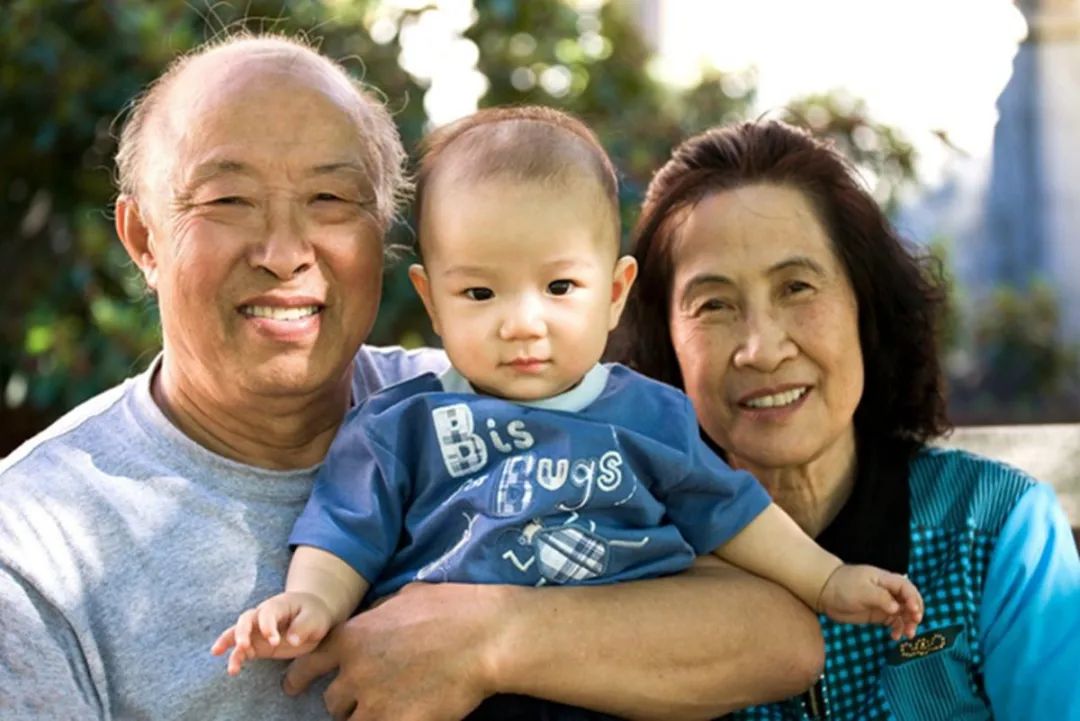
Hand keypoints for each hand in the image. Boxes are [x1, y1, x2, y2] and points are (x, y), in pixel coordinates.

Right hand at [211, 592, 334, 674]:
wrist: (310, 617)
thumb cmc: (313, 614)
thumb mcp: (315, 618)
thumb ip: (304, 627)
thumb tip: (291, 641)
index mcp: (278, 605)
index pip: (268, 613)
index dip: (268, 626)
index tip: (274, 641)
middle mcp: (263, 615)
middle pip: (246, 619)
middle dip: (242, 632)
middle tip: (244, 646)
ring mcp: (257, 630)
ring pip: (237, 633)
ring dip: (229, 644)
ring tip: (225, 660)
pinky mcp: (256, 644)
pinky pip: (241, 650)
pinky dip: (236, 658)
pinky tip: (233, 670)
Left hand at [283, 582, 505, 720]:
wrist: (484, 637)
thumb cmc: (450, 610)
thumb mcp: (403, 599)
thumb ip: (377, 616)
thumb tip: (371, 622)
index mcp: (352, 638)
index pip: (307, 664)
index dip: (300, 676)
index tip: (296, 684)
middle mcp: (355, 673)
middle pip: (332, 700)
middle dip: (346, 698)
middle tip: (366, 695)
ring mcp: (376, 703)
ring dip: (365, 715)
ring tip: (386, 707)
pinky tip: (404, 715)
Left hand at [817, 564, 923, 639]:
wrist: (825, 592)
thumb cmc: (844, 585)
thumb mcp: (862, 589)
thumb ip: (881, 598)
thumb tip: (897, 608)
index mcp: (886, 580)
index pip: (907, 588)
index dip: (914, 600)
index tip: (914, 612)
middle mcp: (889, 591)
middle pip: (909, 602)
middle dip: (915, 613)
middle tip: (913, 625)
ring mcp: (884, 604)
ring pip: (904, 614)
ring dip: (908, 624)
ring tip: (907, 635)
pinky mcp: (879, 614)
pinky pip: (894, 622)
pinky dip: (897, 629)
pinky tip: (894, 637)